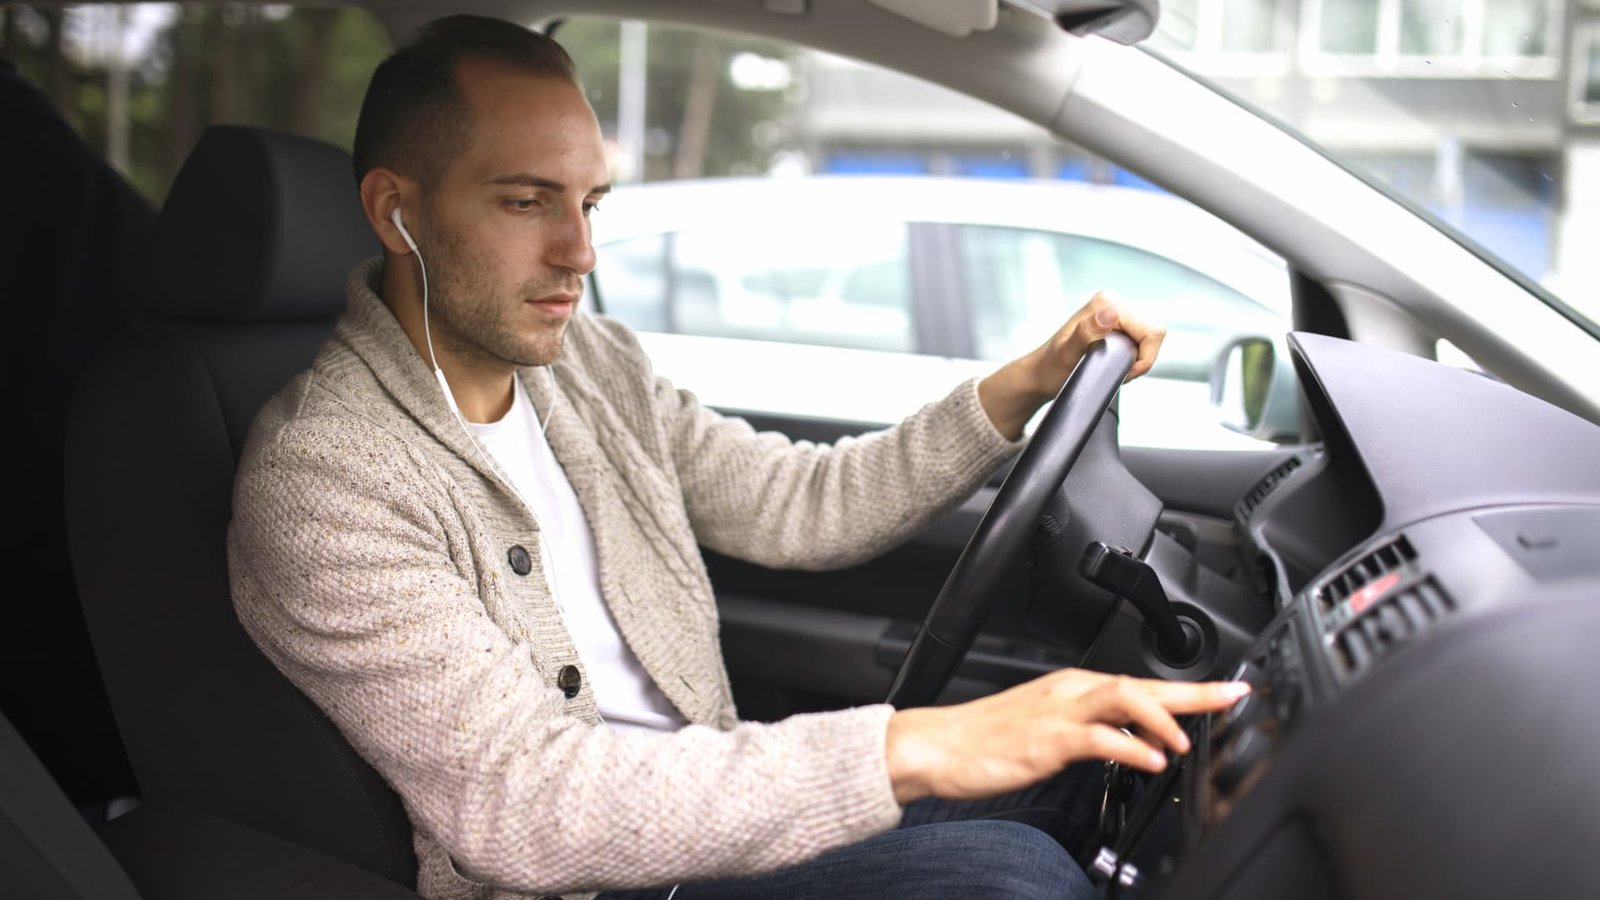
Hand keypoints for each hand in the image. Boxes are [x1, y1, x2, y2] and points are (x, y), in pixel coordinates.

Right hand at [884, 669, 1248, 803]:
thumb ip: (1093, 734)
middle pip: (1143, 684)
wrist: (937, 745)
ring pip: (1123, 698)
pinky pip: (1096, 738)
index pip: (1142, 684)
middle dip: (1194, 693)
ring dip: (1163, 717)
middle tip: (1234, 697)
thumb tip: (1134, 746)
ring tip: (1187, 742)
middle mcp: (1071, 691)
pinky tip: (1149, 761)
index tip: (1226, 693)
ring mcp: (1058, 712)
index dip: (1189, 691)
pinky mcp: (1045, 739)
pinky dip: (1129, 748)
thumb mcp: (1049, 733)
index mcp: (1074, 688)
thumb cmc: (985, 740)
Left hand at [977, 292, 1166, 439]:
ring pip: (1150, 336)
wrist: (1041, 375)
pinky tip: (1114, 362)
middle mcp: (1112, 301)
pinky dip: (1134, 355)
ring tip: (1113, 367)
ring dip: (1137, 357)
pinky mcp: (1116, 323)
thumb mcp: (1068, 354)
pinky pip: (1141, 339)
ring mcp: (1114, 311)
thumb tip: (1110, 314)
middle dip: (1142, 357)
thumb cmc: (1051, 368)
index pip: (1152, 331)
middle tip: (1117, 371)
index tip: (1122, 372)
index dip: (1144, 358)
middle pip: (1154, 331)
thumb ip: (1087, 332)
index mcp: (1107, 302)